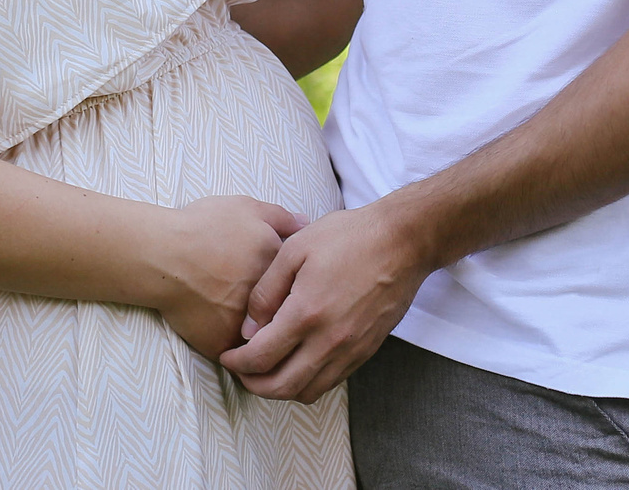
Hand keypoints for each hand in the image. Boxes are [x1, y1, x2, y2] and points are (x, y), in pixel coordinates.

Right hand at [150, 195, 306, 360]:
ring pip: (262, 340)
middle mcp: (270, 304)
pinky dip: (235, 352)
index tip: (276, 281)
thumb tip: (305, 224)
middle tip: (253, 301)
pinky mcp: (222, 345)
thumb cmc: (202, 228)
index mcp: (280, 273)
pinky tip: (228, 336)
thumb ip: (281, 217)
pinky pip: (236, 357)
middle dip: (279, 312)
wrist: (163, 257)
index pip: (300, 285)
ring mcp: (247, 328)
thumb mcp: (246, 208)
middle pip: (283, 314)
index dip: (289, 283)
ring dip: (259, 337)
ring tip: (243, 323)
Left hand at [219, 200, 430, 402]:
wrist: (402, 242)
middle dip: (254, 385)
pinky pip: (331, 381)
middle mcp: (330, 341)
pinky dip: (308, 382)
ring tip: (265, 371)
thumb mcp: (295, 249)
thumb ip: (266, 291)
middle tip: (240, 372)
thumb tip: (248, 328)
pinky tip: (297, 363)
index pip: (262, 358)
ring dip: (281, 390)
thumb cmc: (347, 237)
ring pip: (309, 391)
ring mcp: (351, 350)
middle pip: (283, 387)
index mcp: (306, 314)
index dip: (237, 363)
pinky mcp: (366, 350)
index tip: (226, 355)